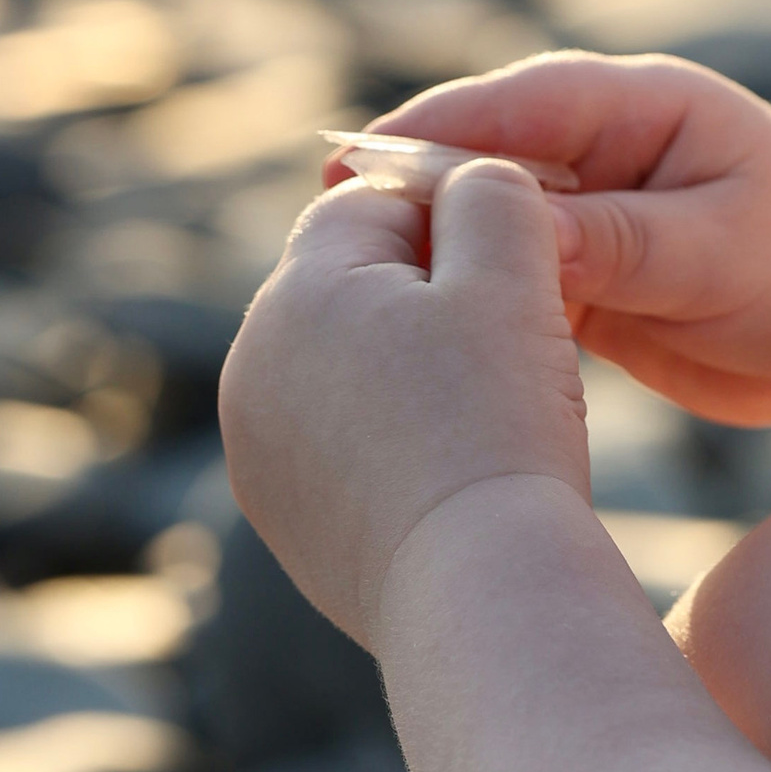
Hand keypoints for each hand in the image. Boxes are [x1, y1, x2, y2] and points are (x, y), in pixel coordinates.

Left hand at [221, 158, 590, 648]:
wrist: (476, 590)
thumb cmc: (498, 422)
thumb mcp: (512, 273)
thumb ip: (491, 194)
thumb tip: (471, 181)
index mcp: (296, 292)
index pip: (372, 202)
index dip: (455, 215)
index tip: (519, 262)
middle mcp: (252, 365)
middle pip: (350, 282)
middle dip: (428, 292)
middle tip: (512, 335)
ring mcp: (257, 449)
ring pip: (344, 363)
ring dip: (408, 364)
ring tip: (486, 404)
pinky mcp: (283, 517)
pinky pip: (339, 440)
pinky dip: (391, 437)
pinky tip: (453, 464)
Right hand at [350, 53, 770, 454]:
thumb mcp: (719, 255)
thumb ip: (616, 242)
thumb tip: (506, 230)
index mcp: (646, 106)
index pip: (519, 103)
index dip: (432, 132)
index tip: (352, 164)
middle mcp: (611, 150)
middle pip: (486, 162)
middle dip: (411, 196)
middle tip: (321, 243)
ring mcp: (599, 216)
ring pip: (490, 229)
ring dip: (432, 258)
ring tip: (343, 301)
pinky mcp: (594, 282)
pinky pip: (512, 285)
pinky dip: (470, 308)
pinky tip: (410, 348)